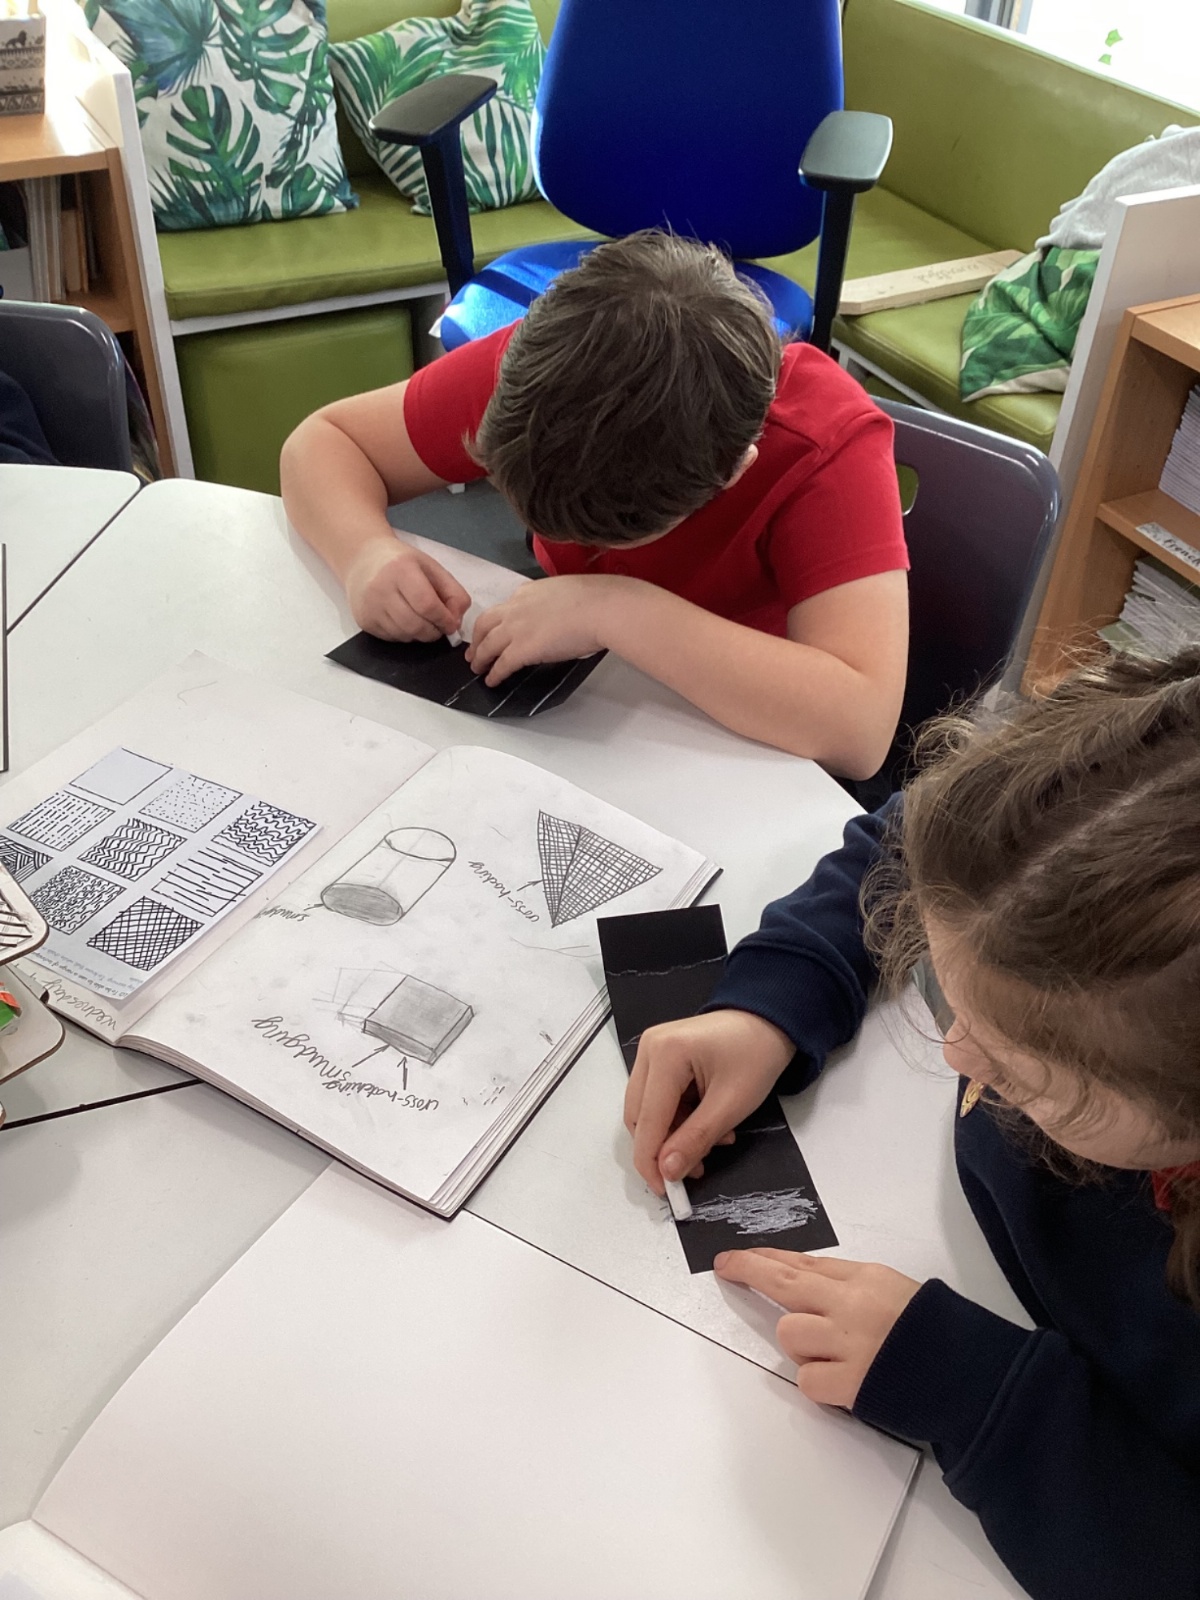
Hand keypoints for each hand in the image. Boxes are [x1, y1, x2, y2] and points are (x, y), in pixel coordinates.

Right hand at [344, 537, 469, 641]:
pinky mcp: (364, 621)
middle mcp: (381, 589)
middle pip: (415, 625)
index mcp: (401, 569)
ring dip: (420, 635)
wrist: (363, 560)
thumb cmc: (402, 563)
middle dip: (434, 631)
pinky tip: (405, 620)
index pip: (427, 605)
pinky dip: (406, 635)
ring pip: (405, 635)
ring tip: (423, 621)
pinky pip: (392, 638)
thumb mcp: (431, 567)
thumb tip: (456, 622)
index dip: (444, 619)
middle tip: (439, 626)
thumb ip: (452, 592)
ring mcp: (370, 607)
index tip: (451, 624)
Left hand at [466, 575, 622, 684]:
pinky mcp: (521, 650)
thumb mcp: (568, 592)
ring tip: (477, 668)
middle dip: (477, 638)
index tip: (497, 628)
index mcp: (528, 591)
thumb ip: (556, 602)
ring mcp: (516, 628)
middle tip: (474, 650)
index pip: (506, 606)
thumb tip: (563, 614)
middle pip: (485, 623)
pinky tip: (491, 680)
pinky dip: (493, 673)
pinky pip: (500, 664)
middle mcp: (516, 607)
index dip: (498, 620)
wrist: (600, 609)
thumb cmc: (596, 601)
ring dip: (479, 658)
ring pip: (487, 645)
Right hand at [624, 1010, 793, 1193]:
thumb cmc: (756, 1055)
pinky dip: (679, 1118)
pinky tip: (707, 1123)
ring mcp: (652, 1050)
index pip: (647, 1120)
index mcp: (665, 1054)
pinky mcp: (660, 1056)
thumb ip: (695, 1139)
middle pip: (640, 1116)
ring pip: (648, 1111)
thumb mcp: (731, 1104)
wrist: (769, 1021)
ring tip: (714, 1141)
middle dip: (664, 1148)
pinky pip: (658, 1099)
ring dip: (675, 1134)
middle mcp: (649, 1048)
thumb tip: (667, 1171)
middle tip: (696, 1168)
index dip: (651, 1161)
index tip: (666, 1192)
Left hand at [715, 1249, 920, 1406]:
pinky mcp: (852, 1384)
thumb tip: (801, 1285)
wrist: (975, 1376)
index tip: (738, 1258)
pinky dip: (819, 1382)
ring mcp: (850, 1344)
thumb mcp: (893, 1290)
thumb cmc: (938, 1332)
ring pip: (790, 1335)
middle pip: (785, 1283)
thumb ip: (847, 1286)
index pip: (804, 1262)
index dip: (765, 1259)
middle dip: (751, 1272)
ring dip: (802, 1347)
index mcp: (866, 1278)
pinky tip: (843, 1381)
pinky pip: (807, 1380)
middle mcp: (853, 1304)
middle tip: (729, 1269)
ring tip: (833, 1356)